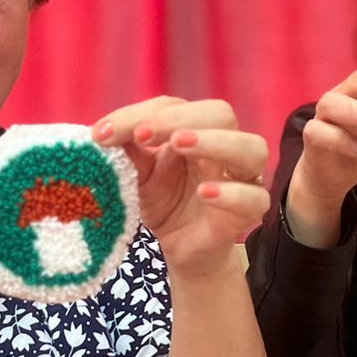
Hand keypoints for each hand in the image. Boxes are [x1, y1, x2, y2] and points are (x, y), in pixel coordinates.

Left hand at [94, 98, 269, 277]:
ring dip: (215, 142)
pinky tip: (204, 193)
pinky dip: (232, 193)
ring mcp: (240, 180)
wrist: (180, 249)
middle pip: (221, 114)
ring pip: (252, 148)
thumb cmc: (164, 203)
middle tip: (143, 134)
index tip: (105, 133)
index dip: (142, 113)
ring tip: (178, 144)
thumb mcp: (137, 174)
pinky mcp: (245, 214)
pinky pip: (255, 198)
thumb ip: (126, 152)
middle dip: (181, 117)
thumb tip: (102, 132)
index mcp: (196, 131)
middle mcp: (223, 149)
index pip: (177, 107)